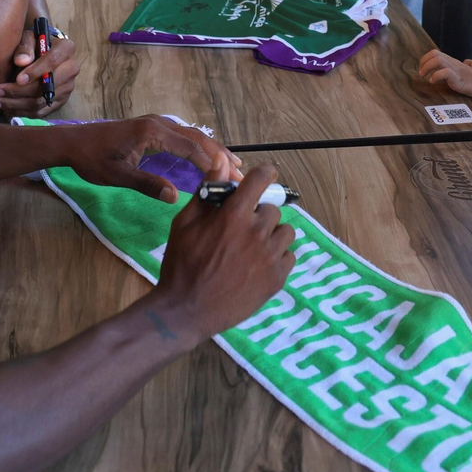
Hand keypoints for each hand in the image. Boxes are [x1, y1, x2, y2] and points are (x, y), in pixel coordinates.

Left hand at [0, 28, 80, 113]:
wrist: (45, 52)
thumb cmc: (35, 43)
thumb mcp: (29, 38)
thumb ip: (25, 47)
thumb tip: (21, 61)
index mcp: (66, 48)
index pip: (52, 62)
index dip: (35, 72)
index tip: (17, 79)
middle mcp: (71, 69)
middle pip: (45, 87)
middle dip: (18, 92)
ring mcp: (67, 87)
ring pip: (41, 102)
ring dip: (15, 105)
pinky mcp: (60, 101)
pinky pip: (41, 112)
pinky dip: (22, 112)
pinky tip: (6, 108)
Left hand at [62, 114, 243, 203]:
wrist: (73, 143)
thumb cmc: (92, 160)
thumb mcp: (118, 176)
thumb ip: (147, 184)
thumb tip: (175, 197)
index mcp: (152, 132)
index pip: (191, 146)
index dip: (211, 163)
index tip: (228, 179)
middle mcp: (158, 123)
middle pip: (197, 138)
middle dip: (219, 156)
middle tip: (239, 175)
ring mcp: (156, 124)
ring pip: (193, 135)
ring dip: (213, 150)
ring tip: (233, 166)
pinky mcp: (153, 128)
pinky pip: (183, 136)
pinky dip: (200, 146)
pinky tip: (208, 157)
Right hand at [149, 165, 296, 347]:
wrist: (186, 310)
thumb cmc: (182, 263)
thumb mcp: (185, 223)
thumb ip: (207, 190)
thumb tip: (222, 161)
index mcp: (234, 215)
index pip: (262, 179)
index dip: (264, 174)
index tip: (264, 178)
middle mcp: (257, 233)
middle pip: (272, 209)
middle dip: (258, 214)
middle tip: (241, 229)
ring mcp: (270, 257)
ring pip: (285, 232)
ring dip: (271, 235)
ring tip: (253, 247)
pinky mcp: (277, 279)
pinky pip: (289, 256)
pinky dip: (277, 257)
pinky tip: (258, 265)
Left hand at [417, 49, 471, 99]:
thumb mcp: (461, 74)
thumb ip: (454, 70)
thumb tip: (447, 70)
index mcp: (452, 62)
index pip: (435, 53)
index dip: (425, 59)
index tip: (422, 70)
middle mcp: (453, 63)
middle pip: (434, 53)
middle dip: (423, 62)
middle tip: (421, 73)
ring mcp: (456, 70)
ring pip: (438, 60)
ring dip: (427, 67)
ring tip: (425, 76)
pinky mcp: (459, 79)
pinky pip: (445, 72)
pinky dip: (436, 76)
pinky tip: (434, 82)